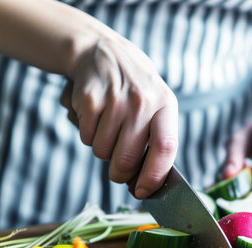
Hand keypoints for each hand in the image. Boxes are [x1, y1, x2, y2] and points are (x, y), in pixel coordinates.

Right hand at [60, 33, 177, 198]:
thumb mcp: (157, 106)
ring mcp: (114, 99)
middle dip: (120, 174)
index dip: (154, 176)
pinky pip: (85, 137)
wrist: (103, 51)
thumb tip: (146, 186)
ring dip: (103, 150)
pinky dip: (87, 134)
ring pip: (103, 151)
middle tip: (119, 171)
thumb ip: (157, 141)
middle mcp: (142, 101)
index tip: (144, 191)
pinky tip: (95, 115)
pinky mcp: (88, 98)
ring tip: (108, 127)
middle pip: (127, 159)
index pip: (165, 148)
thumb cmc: (135, 91)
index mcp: (165, 105)